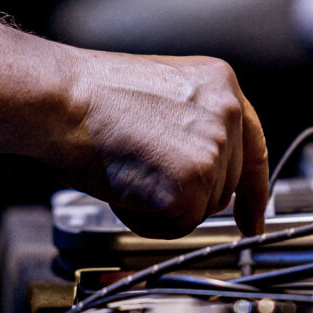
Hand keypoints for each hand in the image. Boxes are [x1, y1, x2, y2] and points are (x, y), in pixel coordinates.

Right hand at [63, 52, 267, 238]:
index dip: (253, 192)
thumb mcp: (163, 96)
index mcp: (221, 84)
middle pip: (223, 188)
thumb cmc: (89, 98)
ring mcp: (213, 148)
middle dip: (185, 196)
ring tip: (128, 170)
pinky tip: (125, 187)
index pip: (253, 148)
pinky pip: (176, 227)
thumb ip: (196, 129)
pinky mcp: (192, 182)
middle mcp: (226, 113)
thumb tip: (206, 175)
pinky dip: (145, 220)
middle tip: (140, 172)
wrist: (58, 99)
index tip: (252, 219)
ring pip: (199, 211)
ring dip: (161, 207)